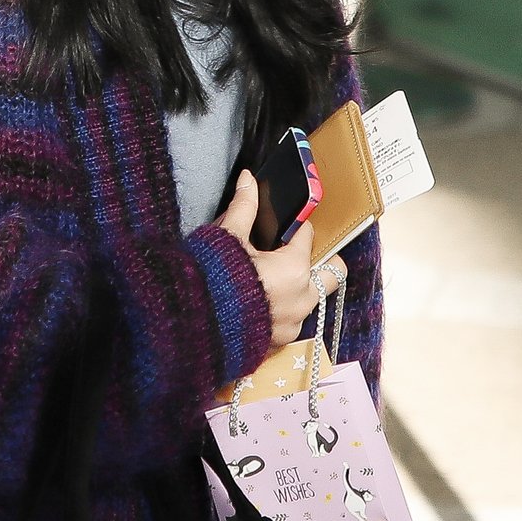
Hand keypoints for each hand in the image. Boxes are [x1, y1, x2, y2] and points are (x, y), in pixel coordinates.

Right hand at [215, 169, 338, 346]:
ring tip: (272, 279)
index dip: (297, 226)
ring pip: (311, 299)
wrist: (190, 322)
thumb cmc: (212, 278)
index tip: (286, 225)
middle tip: (295, 254)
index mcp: (295, 268)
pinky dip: (282, 308)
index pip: (308, 235)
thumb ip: (244, 207)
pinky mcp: (279, 342)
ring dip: (300, 286)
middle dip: (320, 261)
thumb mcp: (228, 238)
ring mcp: (292, 323)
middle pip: (331, 273)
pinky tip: (260, 301)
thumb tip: (247, 179)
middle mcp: (302, 298)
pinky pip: (292, 319)